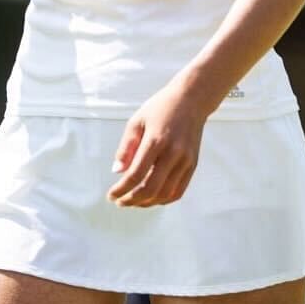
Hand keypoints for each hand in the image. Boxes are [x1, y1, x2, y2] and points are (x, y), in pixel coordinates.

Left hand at [108, 81, 211, 206]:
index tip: (111, 195)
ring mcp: (186, 161)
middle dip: (132, 200)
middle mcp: (174, 154)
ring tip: (132, 202)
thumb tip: (117, 172)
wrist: (191, 101)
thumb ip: (126, 148)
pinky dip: (164, 199)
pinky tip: (151, 199)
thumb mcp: (136, 122)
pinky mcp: (193, 165)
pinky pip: (179, 190)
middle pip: (151, 188)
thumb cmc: (159, 109)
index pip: (136, 174)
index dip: (122, 189)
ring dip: (147, 203)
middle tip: (119, 202)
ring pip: (166, 193)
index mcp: (156, 141)